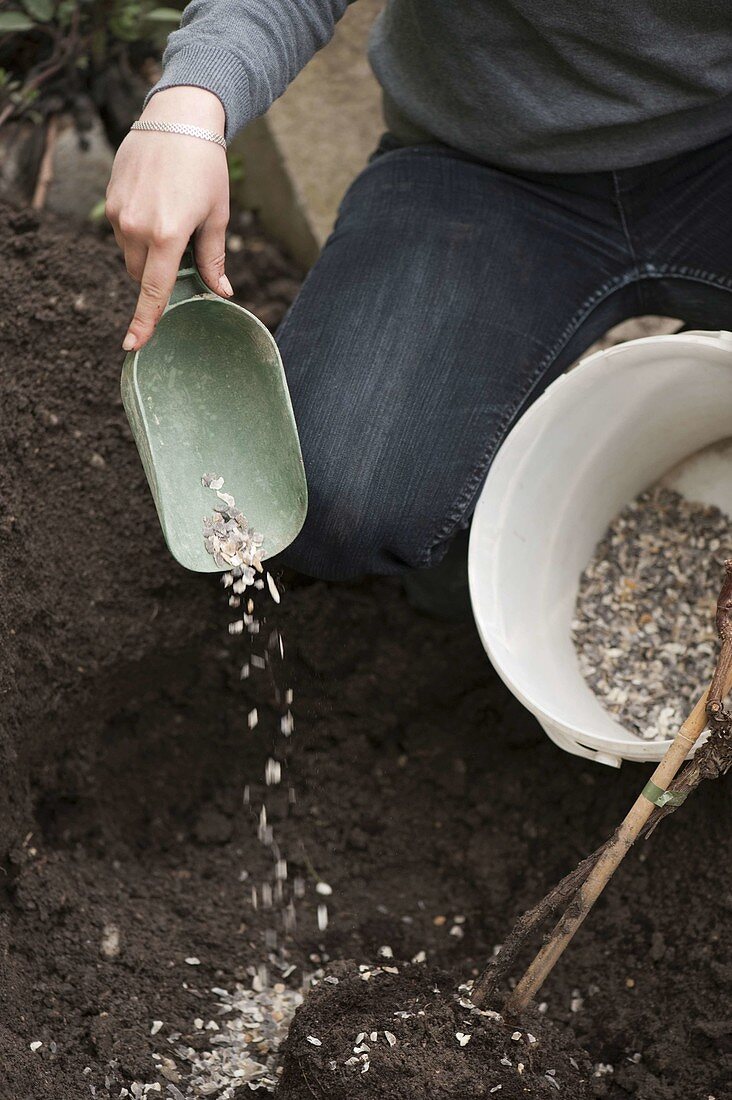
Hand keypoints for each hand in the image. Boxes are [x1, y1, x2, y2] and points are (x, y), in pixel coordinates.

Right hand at [106, 86, 232, 350]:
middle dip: (159, 274)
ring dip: (148, 251)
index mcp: (168, 235)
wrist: (177, 119)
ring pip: (131, 254)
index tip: (133, 345)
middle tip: (181, 249)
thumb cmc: (205, 167)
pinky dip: (138, 230)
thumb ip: (214, 258)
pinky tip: (156, 203)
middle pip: (142, 276)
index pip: (154, 291)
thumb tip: (222, 292)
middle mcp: (137, 227)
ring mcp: (119, 213)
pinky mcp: (110, 199)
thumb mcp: (217, 215)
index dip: (144, 321)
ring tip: (170, 216)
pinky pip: (122, 231)